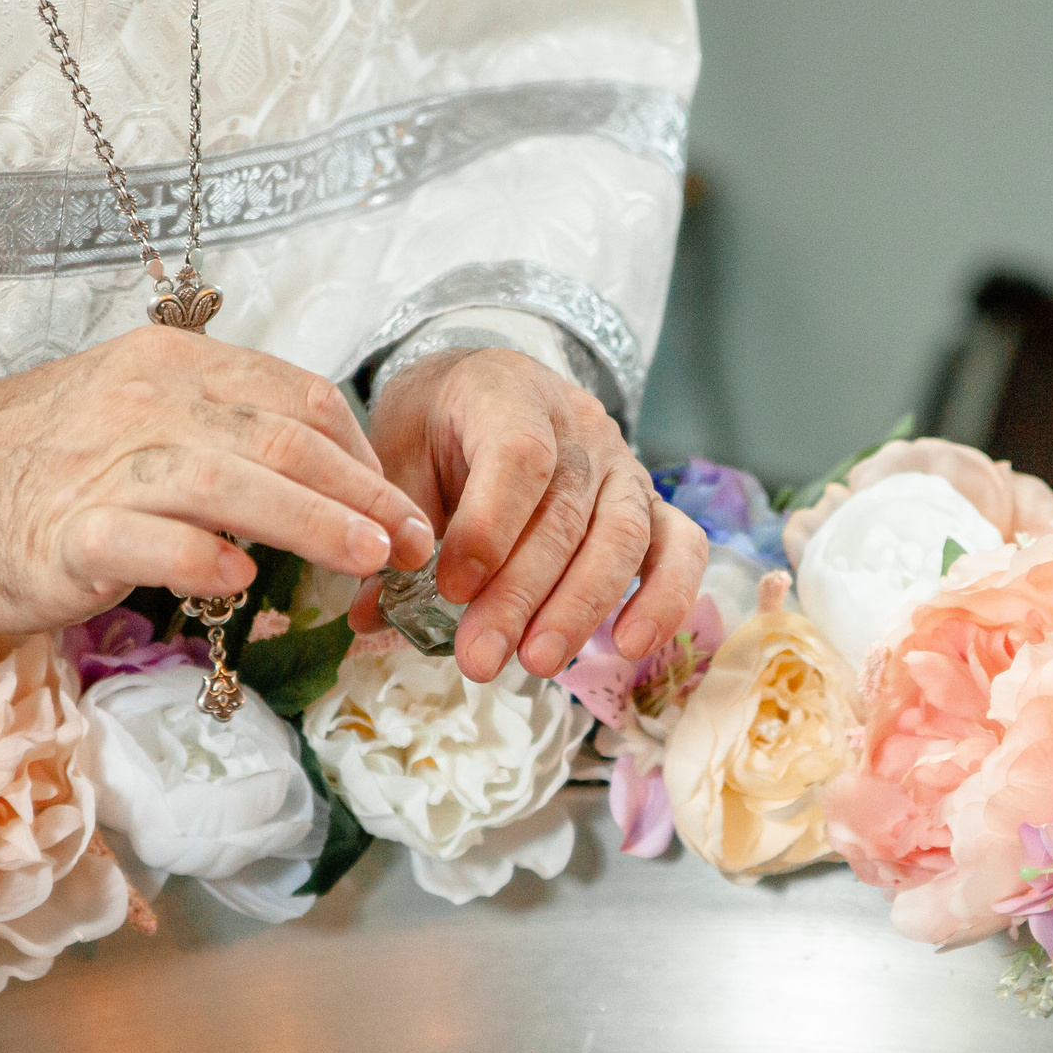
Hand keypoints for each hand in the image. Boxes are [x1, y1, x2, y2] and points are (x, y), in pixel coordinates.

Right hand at [0, 325, 435, 633]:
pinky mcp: (72, 532)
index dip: (364, 451)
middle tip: (417, 540)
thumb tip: (324, 471)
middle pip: (287, 439)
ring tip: (371, 558)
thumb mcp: (142, 413)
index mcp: (175, 366)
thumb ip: (227, 429)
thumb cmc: (48, 462)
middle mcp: (150, 404)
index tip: (398, 502)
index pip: (300, 396)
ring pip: (238, 482)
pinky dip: (209, 557)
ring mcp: (108, 466)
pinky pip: (154, 540)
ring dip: (318, 522)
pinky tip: (247, 579)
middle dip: (367, 492)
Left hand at [356, 348, 706, 681]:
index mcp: (509, 394)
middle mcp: (580, 427)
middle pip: (565, 512)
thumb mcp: (397, 456)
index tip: (451, 587)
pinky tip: (629, 644)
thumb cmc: (438, 424)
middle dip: (521, 595)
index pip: (518, 456)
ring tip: (537, 664)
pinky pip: (680, 547)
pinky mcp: (651, 505)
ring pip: (621, 536)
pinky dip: (666, 597)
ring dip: (580, 608)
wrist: (484, 388)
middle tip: (480, 659)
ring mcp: (624, 466)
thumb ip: (394, 528)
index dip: (489, 526)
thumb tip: (372, 617)